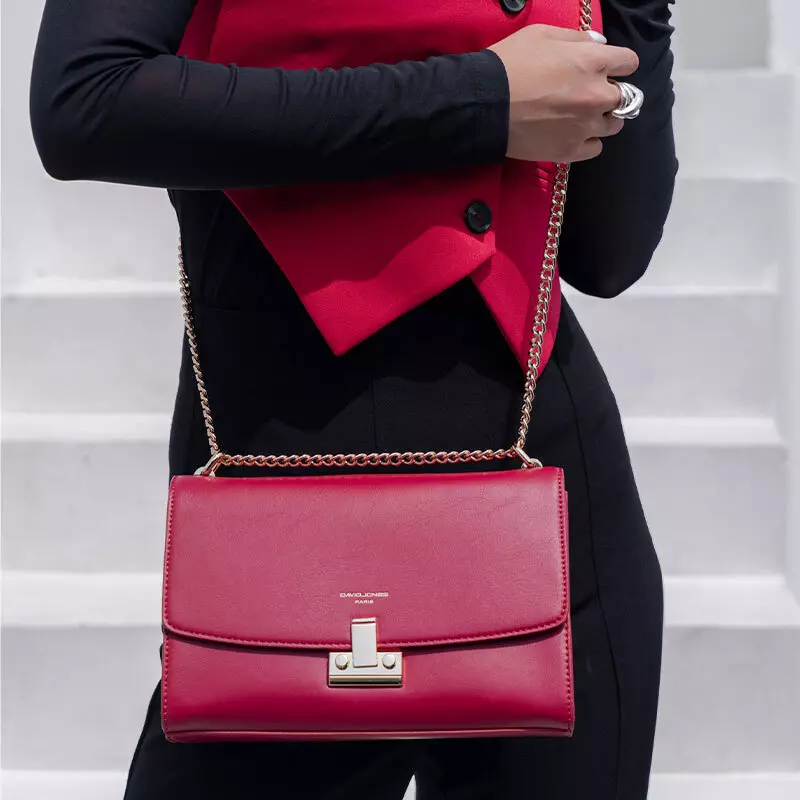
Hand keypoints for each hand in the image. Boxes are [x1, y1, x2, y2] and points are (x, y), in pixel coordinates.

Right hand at [487, 24, 638, 162]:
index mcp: (593, 61)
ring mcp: (585, 126)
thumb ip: (577, 38)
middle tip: (587, 95)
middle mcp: (597, 95)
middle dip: (609, 94)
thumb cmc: (510, 65)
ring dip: (602, 119)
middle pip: (625, 97)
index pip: (629, 63)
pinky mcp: (570, 150)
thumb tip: (599, 45)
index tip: (606, 70)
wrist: (486, 105)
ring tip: (579, 117)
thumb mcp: (542, 35)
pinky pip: (595, 148)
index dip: (618, 65)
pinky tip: (572, 135)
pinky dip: (588, 142)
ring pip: (614, 125)